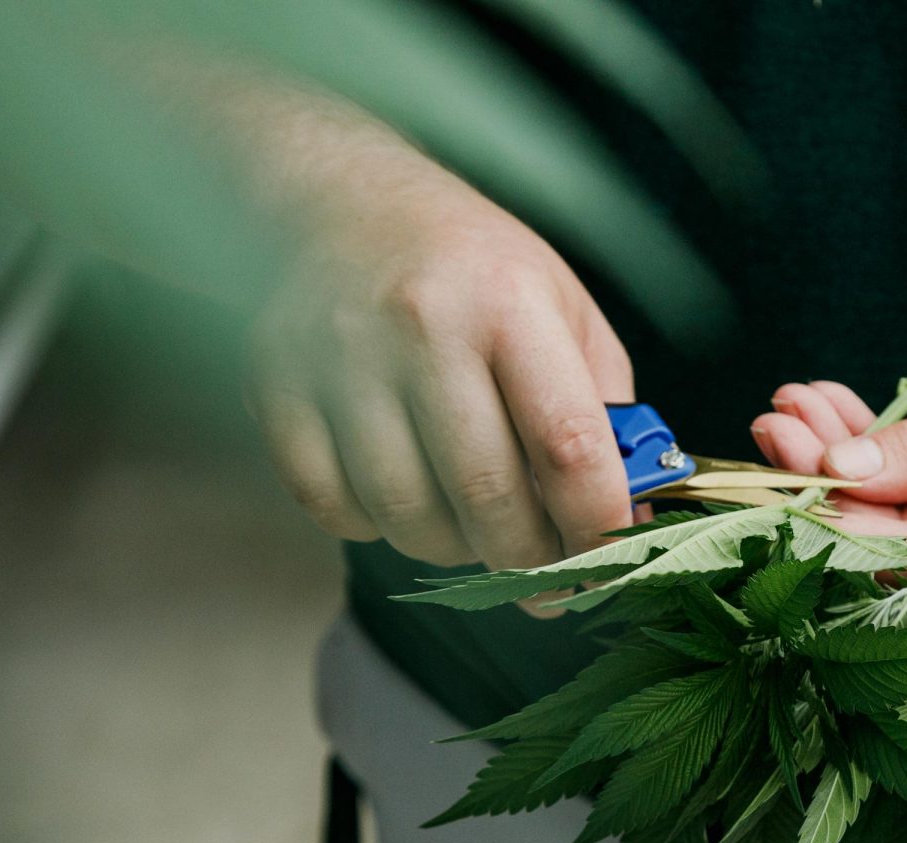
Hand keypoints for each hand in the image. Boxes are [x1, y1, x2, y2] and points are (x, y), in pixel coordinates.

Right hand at [247, 164, 634, 569]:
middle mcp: (421, 326)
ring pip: (409, 518)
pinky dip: (378, 527)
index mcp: (509, 302)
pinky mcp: (275, 388)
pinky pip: (336, 509)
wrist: (337, 200)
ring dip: (453, 549)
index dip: (596, 527)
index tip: (610, 567)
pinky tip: (402, 492)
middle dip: (528, 562)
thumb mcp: (562, 310)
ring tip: (472, 524)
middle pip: (487, 497)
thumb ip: (607, 416)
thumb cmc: (472, 269)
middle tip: (547, 578)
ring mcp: (339, 359)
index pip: (568, 445)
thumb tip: (631, 527)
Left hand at [750, 299, 906, 578]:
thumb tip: (841, 475)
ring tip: (801, 400)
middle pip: (896, 539)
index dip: (824, 497)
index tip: (777, 435)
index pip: (897, 548)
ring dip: (854, 461)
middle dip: (828, 473)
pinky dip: (900, 460)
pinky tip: (852, 418)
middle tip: (775, 409)